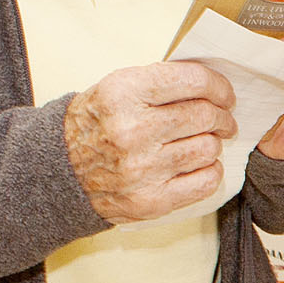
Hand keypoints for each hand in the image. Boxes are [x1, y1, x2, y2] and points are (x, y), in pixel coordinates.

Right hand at [64, 60, 234, 223]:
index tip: (225, 95)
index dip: (219, 87)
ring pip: (208, 148)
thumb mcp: (116, 88)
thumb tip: (213, 87)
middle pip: (205, 116)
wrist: (58, 170)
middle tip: (222, 119)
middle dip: (222, 117)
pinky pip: (205, 182)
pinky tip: (199, 164)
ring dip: (213, 143)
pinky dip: (211, 171)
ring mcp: (141, 169)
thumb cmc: (94, 125)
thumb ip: (161, 82)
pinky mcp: (151, 201)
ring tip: (203, 141)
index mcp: (123, 93)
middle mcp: (132, 130)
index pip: (193, 81)